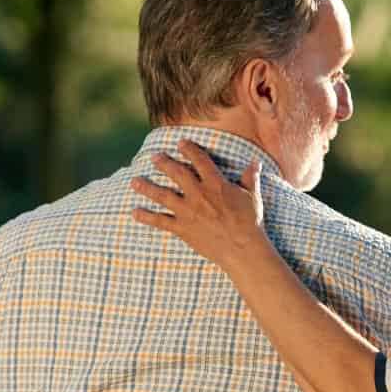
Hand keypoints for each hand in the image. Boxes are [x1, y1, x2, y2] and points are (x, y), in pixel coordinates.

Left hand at [131, 140, 264, 266]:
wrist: (242, 248)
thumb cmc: (249, 222)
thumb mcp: (252, 196)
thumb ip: (250, 177)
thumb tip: (256, 162)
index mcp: (215, 184)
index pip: (200, 161)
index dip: (189, 150)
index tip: (180, 143)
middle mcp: (198, 194)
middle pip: (177, 173)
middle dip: (163, 163)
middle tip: (153, 157)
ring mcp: (188, 211)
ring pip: (163, 196)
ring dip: (147, 187)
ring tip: (135, 181)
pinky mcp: (182, 228)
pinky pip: (160, 221)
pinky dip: (146, 217)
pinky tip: (134, 212)